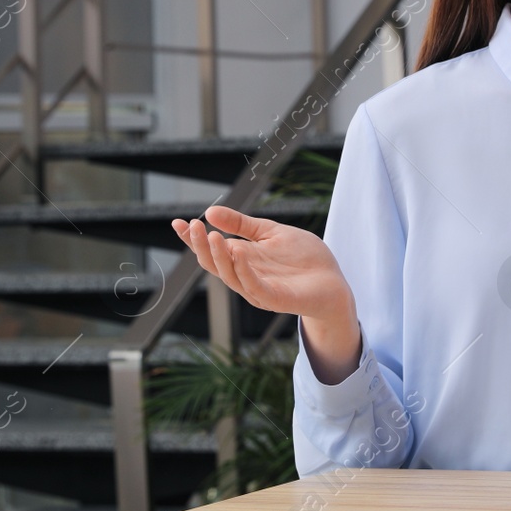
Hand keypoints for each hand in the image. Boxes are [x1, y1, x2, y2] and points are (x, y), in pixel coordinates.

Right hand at [171, 205, 354, 323]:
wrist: (333, 281)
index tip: (177, 222)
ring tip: (211, 235)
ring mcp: (258, 289)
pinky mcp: (275, 298)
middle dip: (200, 246)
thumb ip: (242, 224)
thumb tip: (211, 211)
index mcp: (241, 260)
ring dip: (218, 256)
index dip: (192, 239)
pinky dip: (243, 270)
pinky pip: (253, 286)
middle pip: (213, 264)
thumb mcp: (269, 233)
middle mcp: (244, 276)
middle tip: (192, 225)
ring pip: (229, 276)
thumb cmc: (304, 258)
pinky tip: (237, 252)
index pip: (210, 250)